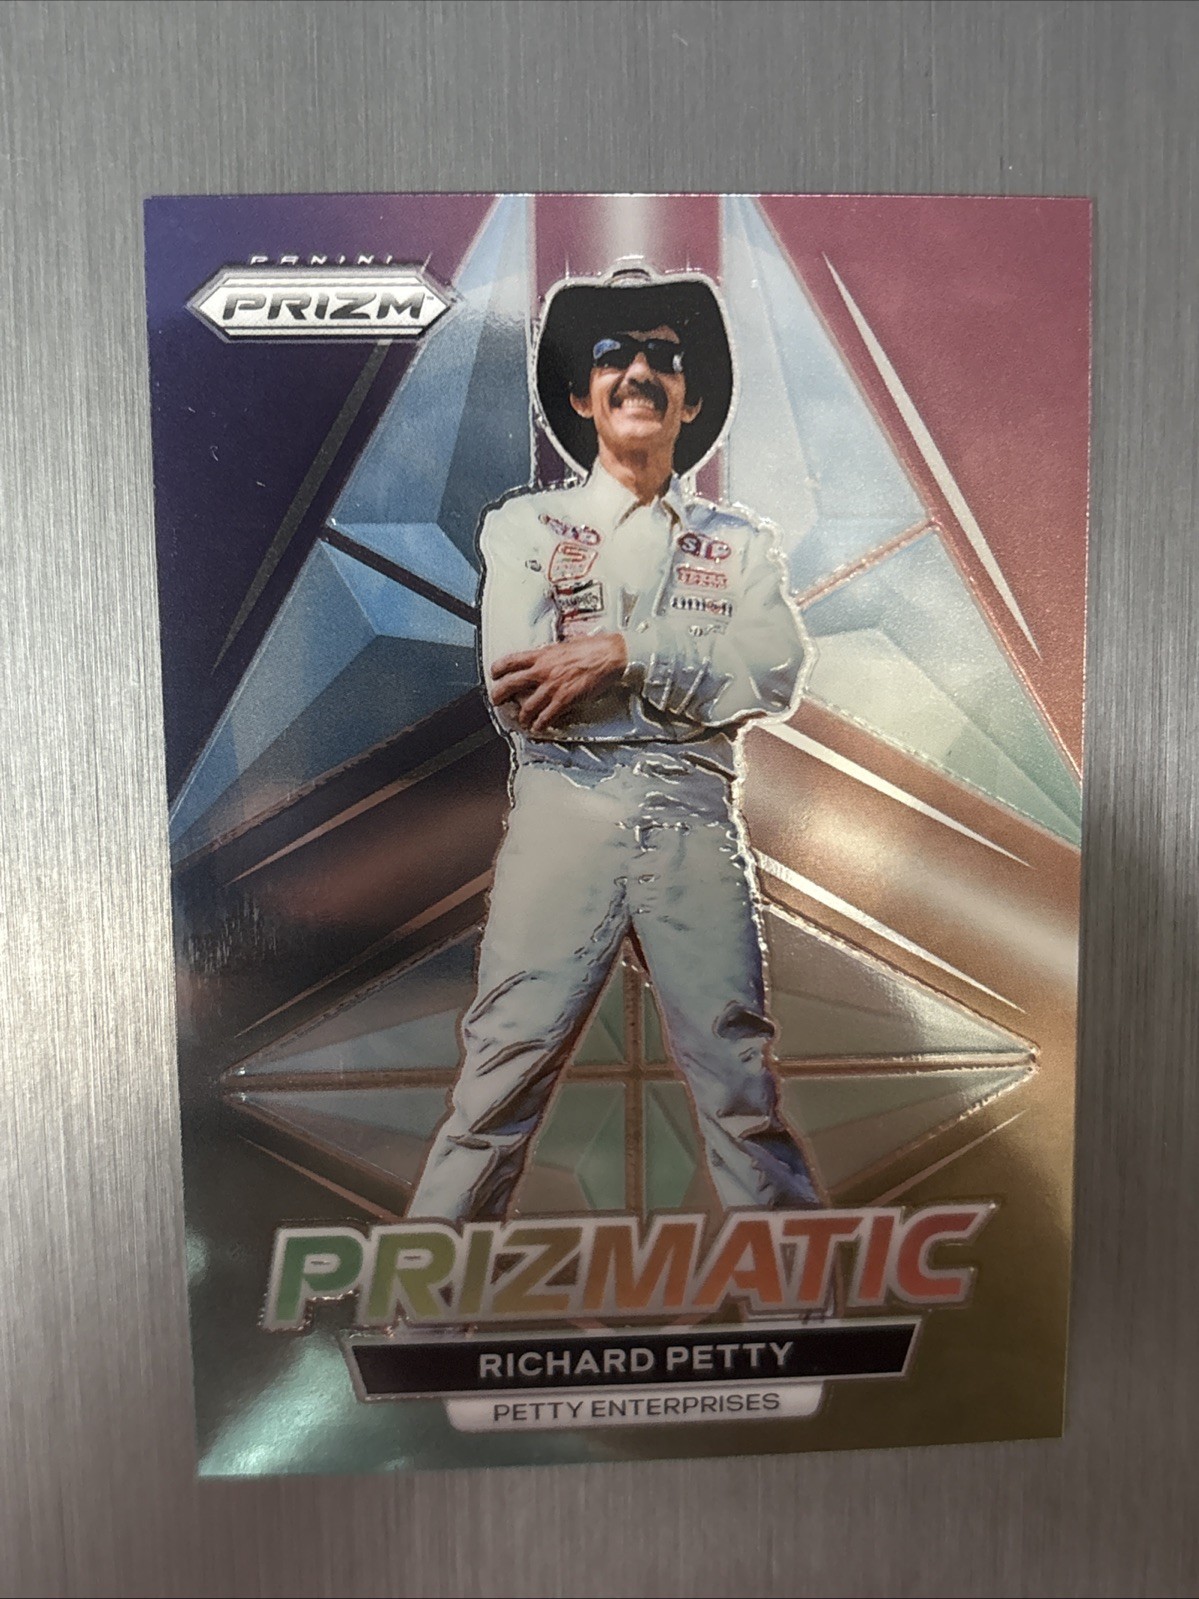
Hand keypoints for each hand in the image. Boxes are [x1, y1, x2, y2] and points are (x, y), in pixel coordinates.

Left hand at [490, 634, 627, 732]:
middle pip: (510, 684)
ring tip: (521, 720)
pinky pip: (546, 716)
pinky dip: (540, 724)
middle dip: (499, 695)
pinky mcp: (565, 699)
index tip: (495, 674)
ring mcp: (552, 686)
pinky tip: (538, 727)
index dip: (498, 669)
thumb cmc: (593, 648)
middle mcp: (543, 670)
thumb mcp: (565, 646)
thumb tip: (547, 658)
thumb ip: (551, 655)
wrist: (610, 654)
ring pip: (527, 706)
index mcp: (542, 655)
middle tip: (497, 700)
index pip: (510, 661)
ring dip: (521, 716)